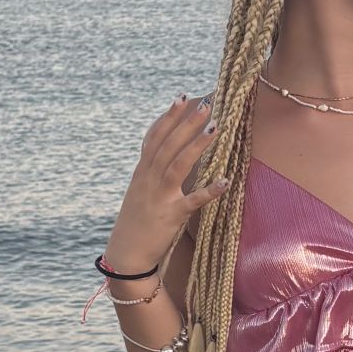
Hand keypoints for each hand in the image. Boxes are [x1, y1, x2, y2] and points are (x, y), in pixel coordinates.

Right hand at [105, 94, 231, 272]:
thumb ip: (151, 172)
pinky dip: (209, 190)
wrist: (126, 254)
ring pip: (178, 164)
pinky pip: (193, 201)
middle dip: (187, 123)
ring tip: (215, 128)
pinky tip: (225, 181)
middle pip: (169, 144)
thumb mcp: (139, 192)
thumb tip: (166, 155)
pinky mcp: (172, 216)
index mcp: (142, 172)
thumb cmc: (136, 222)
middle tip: (207, 105)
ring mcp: (160, 196)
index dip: (168, 117)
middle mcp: (149, 179)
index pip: (155, 137)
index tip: (181, 98)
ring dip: (197, 145)